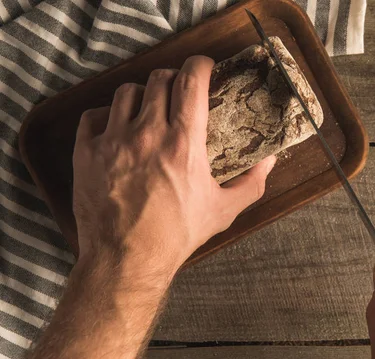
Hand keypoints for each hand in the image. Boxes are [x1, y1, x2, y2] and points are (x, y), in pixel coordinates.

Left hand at [72, 56, 275, 284]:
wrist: (127, 258)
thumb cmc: (177, 235)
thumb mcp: (224, 210)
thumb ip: (251, 182)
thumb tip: (268, 161)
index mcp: (183, 144)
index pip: (192, 81)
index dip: (201, 65)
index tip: (205, 67)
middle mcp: (147, 134)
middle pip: (159, 79)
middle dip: (174, 79)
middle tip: (179, 93)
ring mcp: (113, 141)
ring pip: (126, 92)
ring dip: (142, 94)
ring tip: (148, 109)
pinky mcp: (87, 153)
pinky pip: (93, 115)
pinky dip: (106, 115)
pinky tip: (116, 127)